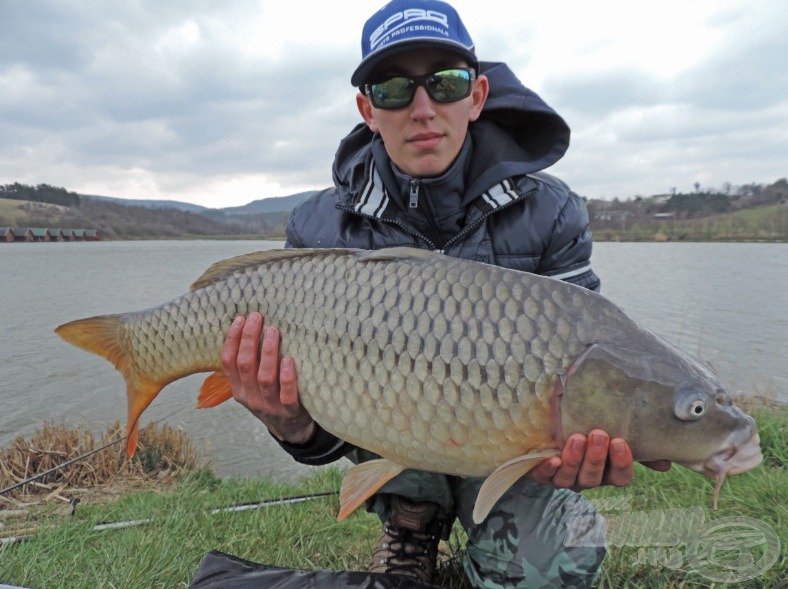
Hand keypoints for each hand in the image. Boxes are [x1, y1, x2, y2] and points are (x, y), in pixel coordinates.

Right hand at [221, 312, 314, 443]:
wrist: (290, 429)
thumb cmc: (271, 397)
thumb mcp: (253, 385)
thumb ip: (250, 364)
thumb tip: (251, 326)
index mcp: (238, 389)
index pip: (228, 361)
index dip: (232, 339)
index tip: (240, 319)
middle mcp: (250, 397)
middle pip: (245, 365)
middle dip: (249, 338)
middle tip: (257, 317)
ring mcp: (269, 406)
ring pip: (265, 378)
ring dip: (268, 352)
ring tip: (273, 331)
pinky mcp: (289, 412)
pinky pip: (287, 395)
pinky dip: (287, 378)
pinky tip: (288, 360)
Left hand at [529, 429, 671, 490]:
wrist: (550, 427)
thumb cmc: (588, 429)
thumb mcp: (612, 434)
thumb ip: (637, 444)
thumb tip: (666, 463)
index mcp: (606, 473)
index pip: (619, 478)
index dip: (621, 463)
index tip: (620, 442)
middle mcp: (585, 478)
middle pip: (593, 478)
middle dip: (596, 458)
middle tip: (598, 434)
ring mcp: (563, 478)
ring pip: (569, 479)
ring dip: (574, 459)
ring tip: (577, 438)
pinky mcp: (541, 473)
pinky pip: (543, 478)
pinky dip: (547, 469)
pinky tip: (552, 458)